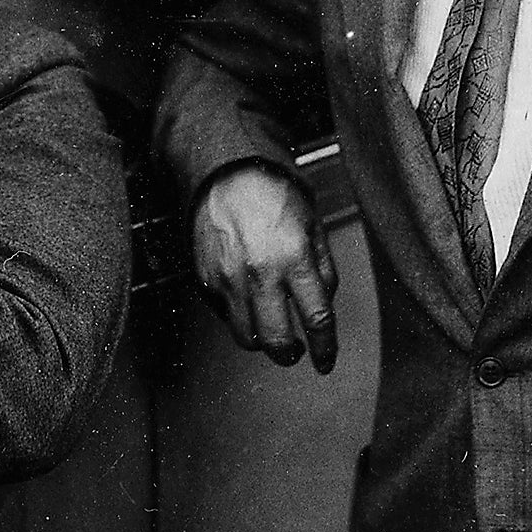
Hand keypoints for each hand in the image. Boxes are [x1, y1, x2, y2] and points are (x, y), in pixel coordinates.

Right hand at [192, 161, 338, 372]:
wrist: (224, 171)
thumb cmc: (269, 189)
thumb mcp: (312, 223)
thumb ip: (322, 268)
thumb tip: (323, 301)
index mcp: (293, 258)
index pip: (316, 320)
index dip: (325, 348)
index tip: (325, 359)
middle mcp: (259, 273)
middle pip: (276, 341)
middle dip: (290, 354)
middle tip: (295, 350)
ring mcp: (228, 279)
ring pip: (245, 336)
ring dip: (261, 339)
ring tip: (268, 326)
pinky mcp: (205, 279)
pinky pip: (223, 314)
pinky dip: (238, 316)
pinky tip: (246, 299)